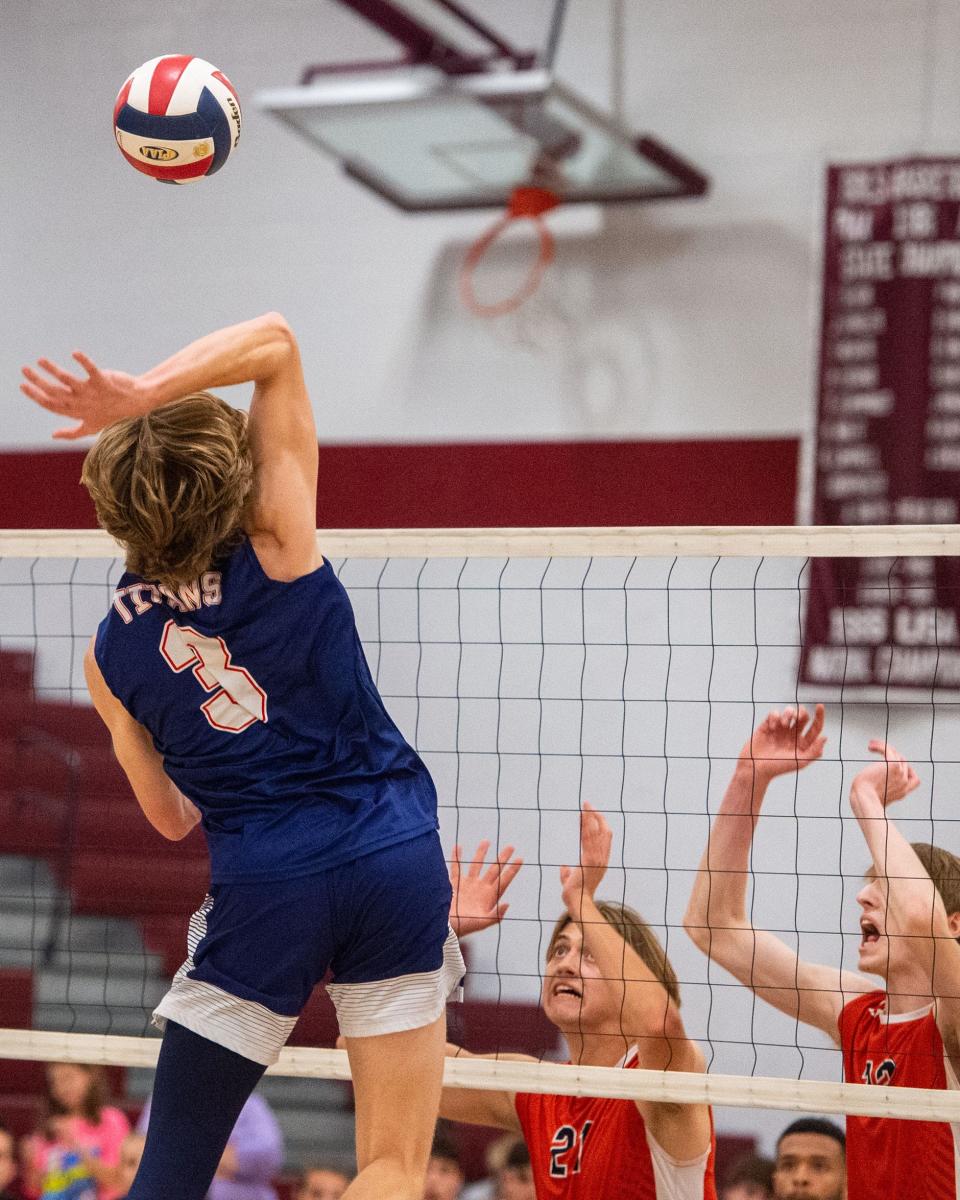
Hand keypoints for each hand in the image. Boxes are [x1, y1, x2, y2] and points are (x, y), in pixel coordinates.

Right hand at [20, 351, 145, 439]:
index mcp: (77, 412)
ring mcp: (93, 393)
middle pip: (55, 393)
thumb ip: (72, 433)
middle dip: (38, 381)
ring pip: (68, 380)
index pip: (51, 405)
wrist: (137, 403)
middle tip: (24, 369)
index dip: (36, 396)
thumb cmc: (112, 414)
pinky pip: (92, 370)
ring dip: (53, 370)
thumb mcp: (91, 427)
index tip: (23, 385)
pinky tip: (74, 353)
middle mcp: (83, 403)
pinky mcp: (104, 381)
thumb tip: (52, 436)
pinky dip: (84, 361)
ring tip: (41, 360)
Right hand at [449, 841, 522, 936]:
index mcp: (488, 896)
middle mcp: (480, 888)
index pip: (504, 880)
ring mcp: (467, 885)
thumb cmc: (464, 927)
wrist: (444, 927)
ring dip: (481, 853)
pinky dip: (457, 857)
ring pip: (476, 865)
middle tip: (511, 846)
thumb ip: (495, 915)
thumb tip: (507, 903)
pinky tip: (458, 847)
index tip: (520, 858)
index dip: (512, 870)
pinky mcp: (454, 884)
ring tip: (486, 841)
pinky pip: (456, 867)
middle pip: (494, 869)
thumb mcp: (482, 923)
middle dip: (502, 858)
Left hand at [560, 802, 611, 913]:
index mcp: (600, 863)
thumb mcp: (570, 880)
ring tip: (585, 805)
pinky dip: (587, 825)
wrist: (576, 903)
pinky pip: (589, 839)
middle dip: (597, 817)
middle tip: (588, 805)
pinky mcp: (590, 860)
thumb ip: (568, 873)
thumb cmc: (573, 894)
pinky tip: (583, 816)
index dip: (598, 826)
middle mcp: (602, 859)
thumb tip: (564, 867)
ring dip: (591, 817)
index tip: (590, 815)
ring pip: (597, 832)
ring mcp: (597, 859)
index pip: (603, 839)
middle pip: (604, 832)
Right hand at [739, 704, 826, 782]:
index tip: (820, 706)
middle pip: (803, 716)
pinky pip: (774, 713)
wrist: (755, 767)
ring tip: (784, 724)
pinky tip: (772, 727)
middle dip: (802, 712)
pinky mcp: (767, 725)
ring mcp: (780, 729)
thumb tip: (825, 737)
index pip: (815, 727)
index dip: (819, 716)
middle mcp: (793, 735)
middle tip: (798, 717)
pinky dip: (775, 717)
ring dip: (789, 714)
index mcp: (803, 743)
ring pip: (789, 712)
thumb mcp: (800, 762)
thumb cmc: (778, 767)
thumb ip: (814, 751)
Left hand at [852, 741, 919, 810]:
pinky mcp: (893, 766)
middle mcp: (904, 783)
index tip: (894, 767)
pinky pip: (889, 750)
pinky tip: (871, 746)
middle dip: (891, 755)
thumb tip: (871, 784)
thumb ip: (879, 791)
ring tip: (871, 746)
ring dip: (884, 748)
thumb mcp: (875, 796)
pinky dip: (881, 746)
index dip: (907, 771)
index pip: (914, 779)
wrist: (864, 798)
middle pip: (903, 763)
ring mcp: (900, 774)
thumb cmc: (863, 800)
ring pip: (897, 755)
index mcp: (902, 792)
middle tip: (876, 751)